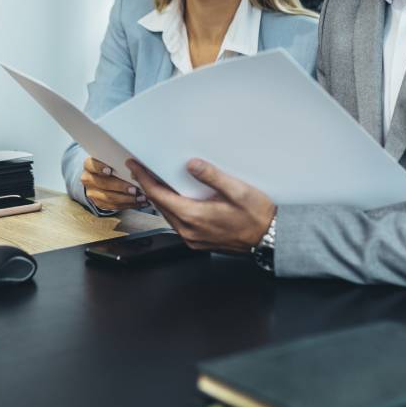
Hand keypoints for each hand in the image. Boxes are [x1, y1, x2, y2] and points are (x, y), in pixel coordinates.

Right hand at [80, 156, 147, 210]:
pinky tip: (138, 203)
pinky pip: (113, 206)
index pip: (92, 165)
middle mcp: (88, 179)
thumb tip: (134, 165)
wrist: (102, 178)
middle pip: (103, 184)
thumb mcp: (112, 161)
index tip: (110, 171)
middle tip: (134, 189)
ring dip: (127, 199)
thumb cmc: (111, 166)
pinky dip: (127, 205)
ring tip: (140, 198)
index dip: (100, 168)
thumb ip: (119, 162)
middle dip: (120, 187)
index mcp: (89, 165)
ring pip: (109, 197)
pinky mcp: (99, 203)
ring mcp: (92, 192)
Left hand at [127, 158, 275, 253]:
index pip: (159, 195)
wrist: (270, 238)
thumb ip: (212, 176)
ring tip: (156, 182)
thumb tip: (192, 165)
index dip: (144, 179)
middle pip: (160, 205)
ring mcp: (193, 238)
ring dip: (160, 198)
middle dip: (149, 186)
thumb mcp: (238, 190)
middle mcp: (189, 230)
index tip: (135, 166)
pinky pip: (178, 223)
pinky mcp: (198, 241)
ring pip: (168, 215)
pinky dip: (172, 208)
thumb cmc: (257, 216)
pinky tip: (176, 199)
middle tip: (142, 170)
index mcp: (194, 216)